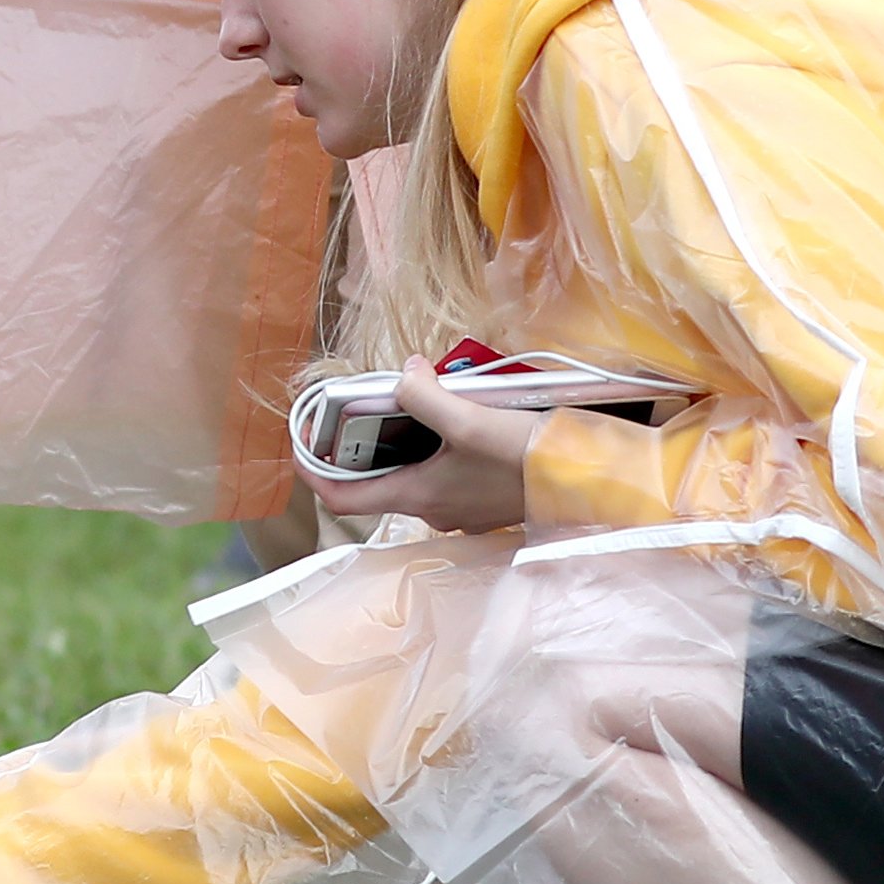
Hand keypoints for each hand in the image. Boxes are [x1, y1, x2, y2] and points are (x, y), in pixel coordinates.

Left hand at [297, 368, 534, 532]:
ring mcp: (459, 508)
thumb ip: (424, 396)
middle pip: (375, 480)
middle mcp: (433, 510)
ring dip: (402, 439)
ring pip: (412, 472)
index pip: (342, 499)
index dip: (312, 472)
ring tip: (411, 400)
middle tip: (362, 405)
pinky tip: (454, 416)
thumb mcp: (468, 419)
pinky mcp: (482, 498)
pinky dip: (434, 445)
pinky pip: (442, 471)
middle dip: (361, 443)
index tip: (300, 444)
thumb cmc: (524, 458)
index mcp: (417, 496)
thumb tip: (404, 373)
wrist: (584, 481)